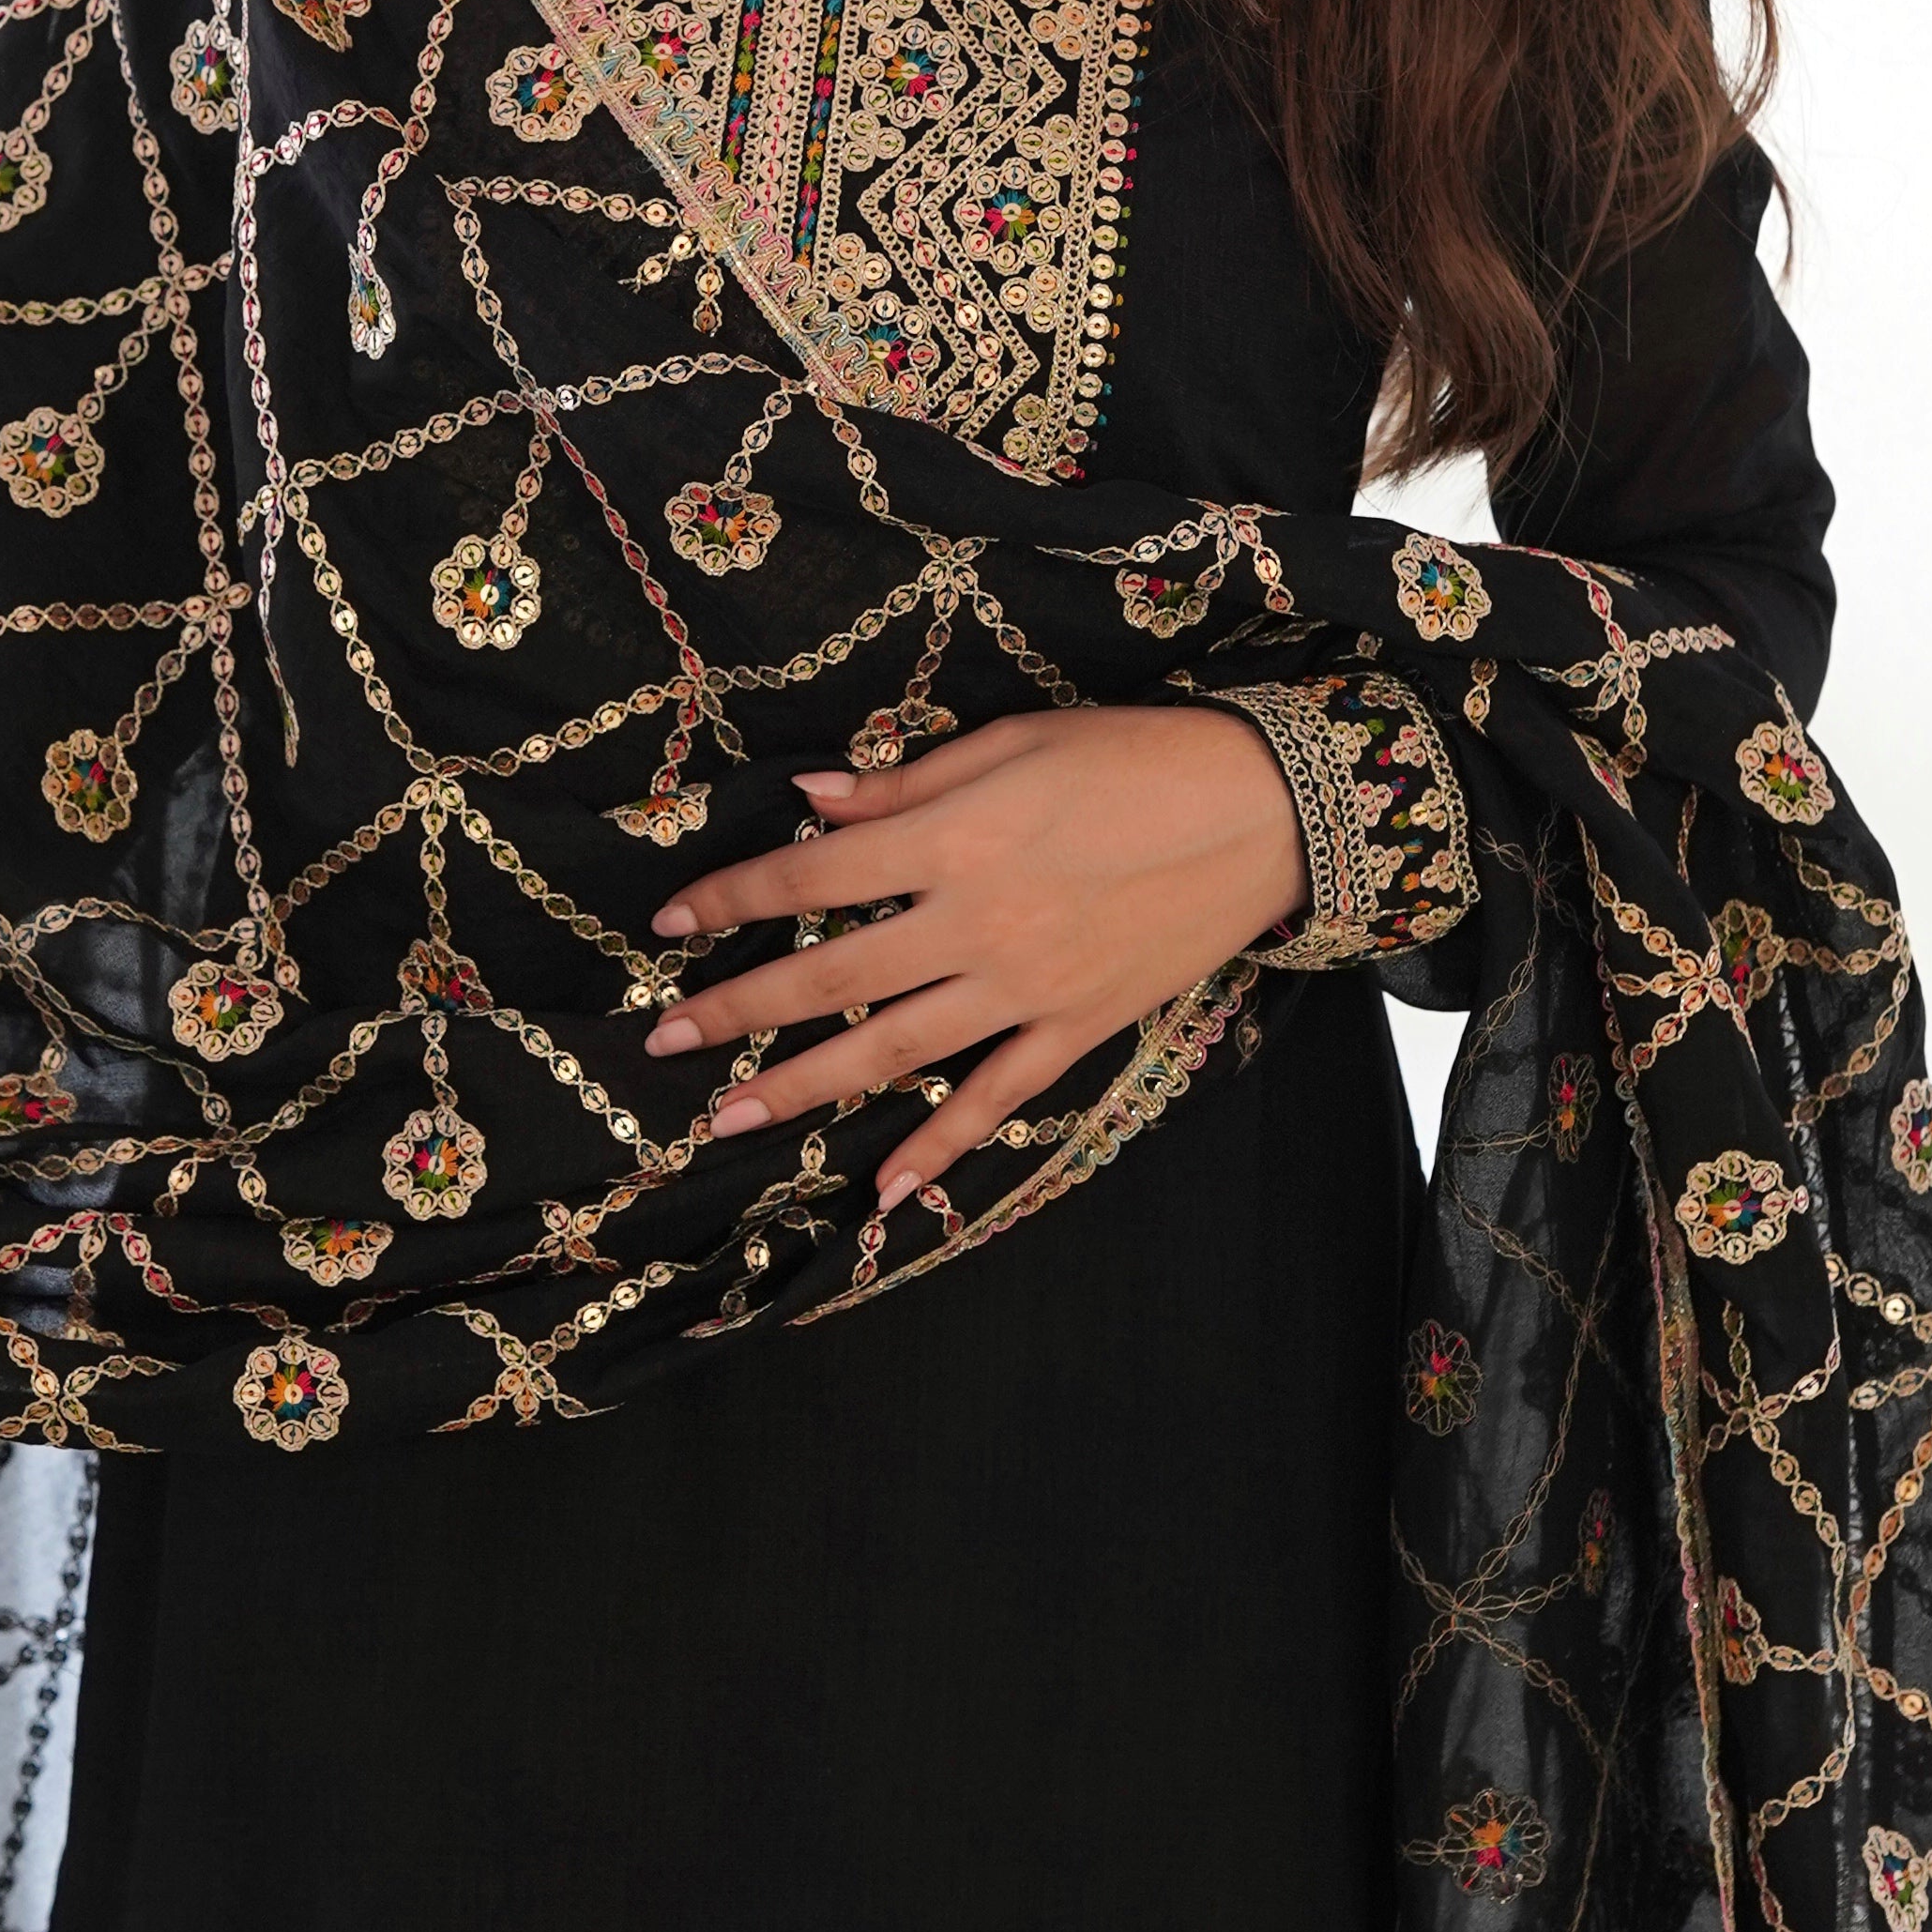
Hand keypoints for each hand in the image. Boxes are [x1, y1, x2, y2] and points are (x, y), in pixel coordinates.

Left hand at [643, 703, 1306, 1209]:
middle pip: (831, 977)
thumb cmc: (1135, 756)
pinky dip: (940, 1147)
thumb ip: (906, 782)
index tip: (670, 924)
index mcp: (954, 837)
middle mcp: (976, 922)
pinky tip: (885, 1189)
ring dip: (805, 1088)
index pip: (811, 878)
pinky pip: (995, 1098)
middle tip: (664, 1047)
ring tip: (731, 1122)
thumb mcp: (1014, 742)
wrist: (1267, 811)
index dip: (732, 899)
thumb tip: (811, 799)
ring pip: (893, 1050)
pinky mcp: (1077, 1029)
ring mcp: (1026, 987)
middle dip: (738, 1012)